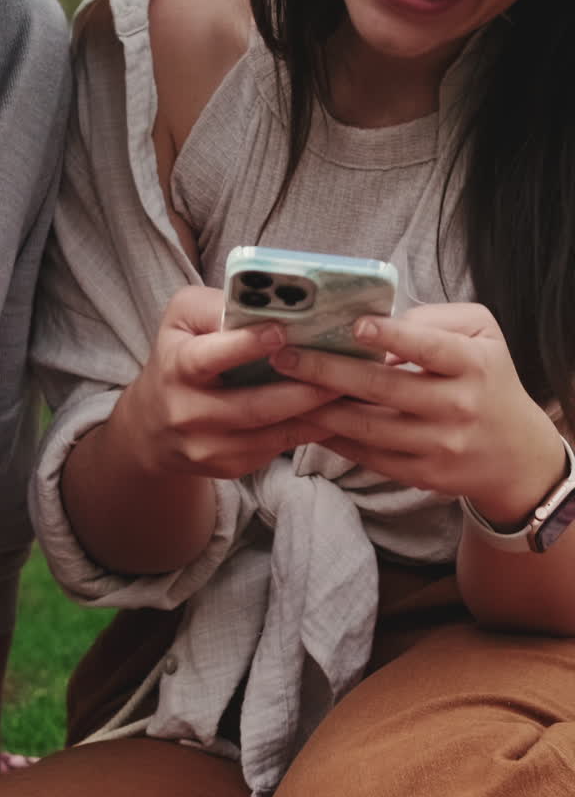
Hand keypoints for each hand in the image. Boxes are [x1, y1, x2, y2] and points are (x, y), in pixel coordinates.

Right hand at [121, 285, 342, 479]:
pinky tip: (334, 414)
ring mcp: (209, 447)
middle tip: (341, 372)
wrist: (152, 426)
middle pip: (252, 407)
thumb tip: (266, 302)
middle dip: (301, 391)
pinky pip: (276, 449)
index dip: (244, 346)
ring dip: (314, 415)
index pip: (209, 359)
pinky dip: (308, 432)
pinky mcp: (229, 466)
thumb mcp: (183, 319)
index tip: (282, 331)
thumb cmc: (178, 355)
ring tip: (348, 393)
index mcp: (177, 368)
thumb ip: (217, 306)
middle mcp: (189, 413)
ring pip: (271, 435)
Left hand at [269, 302, 566, 525]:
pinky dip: (334, 439)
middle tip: (284, 355)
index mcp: (473, 366)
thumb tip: (378, 325)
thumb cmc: (487, 376)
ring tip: (281, 388)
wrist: (516, 453)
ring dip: (319, 409)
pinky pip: (369, 457)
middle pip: (384, 389)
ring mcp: (440, 447)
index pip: (429, 348)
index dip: (391, 336)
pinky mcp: (423, 475)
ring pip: (368, 428)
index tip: (353, 325)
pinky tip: (306, 419)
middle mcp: (458, 408)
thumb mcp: (480, 334)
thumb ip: (433, 320)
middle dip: (327, 371)